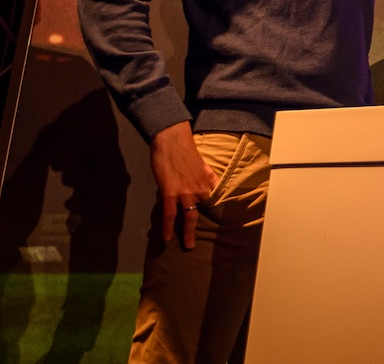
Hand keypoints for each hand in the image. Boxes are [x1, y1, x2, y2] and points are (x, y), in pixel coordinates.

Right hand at [150, 122, 215, 248]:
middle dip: (202, 225)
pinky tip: (167, 238)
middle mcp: (200, 187)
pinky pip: (170, 214)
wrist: (171, 138)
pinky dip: (168, 227)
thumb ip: (206, 174)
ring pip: (190, 216)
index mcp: (208, 180)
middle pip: (203, 210)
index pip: (214, 199)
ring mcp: (186, 191)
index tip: (216, 221)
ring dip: (189, 232)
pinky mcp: (170, 192)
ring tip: (189, 245)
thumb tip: (211, 182)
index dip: (213, 210)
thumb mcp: (201, 162)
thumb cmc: (184, 147)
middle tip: (200, 238)